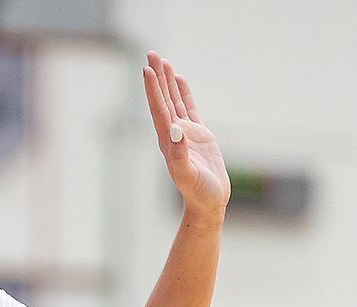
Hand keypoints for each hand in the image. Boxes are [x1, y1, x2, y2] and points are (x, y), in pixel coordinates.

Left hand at [143, 52, 228, 217]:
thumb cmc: (198, 192)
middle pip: (163, 99)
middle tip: (152, 54)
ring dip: (167, 81)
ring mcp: (185, 133)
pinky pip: (189, 108)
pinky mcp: (198, 135)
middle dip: (157, 77)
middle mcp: (173, 134)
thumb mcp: (188, 175)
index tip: (148, 70)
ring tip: (163, 60)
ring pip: (174, 100)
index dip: (153, 90)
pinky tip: (179, 79)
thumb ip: (179, 154)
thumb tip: (175, 130)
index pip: (158, 110)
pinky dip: (184, 93)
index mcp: (168, 141)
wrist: (208, 202)